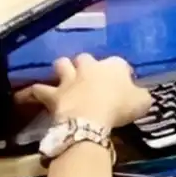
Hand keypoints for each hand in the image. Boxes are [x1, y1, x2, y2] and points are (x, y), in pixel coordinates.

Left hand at [18, 55, 150, 127]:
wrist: (91, 119)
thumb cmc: (121, 107)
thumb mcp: (143, 101)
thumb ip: (141, 94)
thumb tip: (139, 94)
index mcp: (115, 65)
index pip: (119, 64)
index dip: (121, 73)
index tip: (123, 84)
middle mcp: (91, 66)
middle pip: (86, 58)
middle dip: (86, 64)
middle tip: (90, 76)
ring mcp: (70, 79)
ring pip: (62, 65)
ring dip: (62, 69)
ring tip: (63, 77)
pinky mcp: (54, 94)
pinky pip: (39, 89)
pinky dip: (36, 91)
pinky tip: (32, 94)